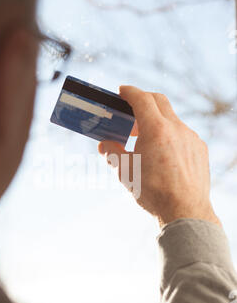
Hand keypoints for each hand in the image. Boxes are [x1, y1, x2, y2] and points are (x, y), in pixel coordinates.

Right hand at [98, 86, 220, 227]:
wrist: (184, 211)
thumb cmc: (152, 192)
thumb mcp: (125, 171)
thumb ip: (113, 152)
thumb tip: (104, 145)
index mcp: (156, 129)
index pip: (141, 99)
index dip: (129, 92)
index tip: (122, 91)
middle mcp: (177, 128)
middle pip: (159, 101)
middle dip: (143, 100)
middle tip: (130, 108)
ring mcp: (191, 138)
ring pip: (172, 119)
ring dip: (156, 120)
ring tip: (144, 137)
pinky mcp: (200, 149)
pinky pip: (183, 134)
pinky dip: (170, 135)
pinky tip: (162, 152)